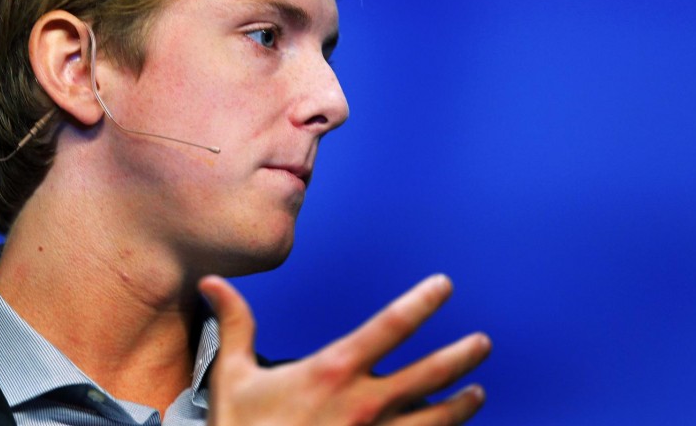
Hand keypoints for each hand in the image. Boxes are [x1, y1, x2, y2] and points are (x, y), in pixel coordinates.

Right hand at [198, 274, 490, 424]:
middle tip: (483, 343)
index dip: (421, 302)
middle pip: (429, 373)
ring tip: (478, 393)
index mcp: (332, 371)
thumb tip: (213, 283)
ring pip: (435, 420)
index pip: (390, 326)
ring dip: (461, 405)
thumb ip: (235, 325)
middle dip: (461, 355)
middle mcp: (362, 404)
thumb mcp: (232, 376)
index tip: (444, 286)